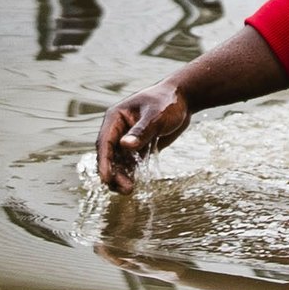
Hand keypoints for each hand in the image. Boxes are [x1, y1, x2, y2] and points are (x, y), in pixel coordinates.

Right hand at [95, 79, 190, 193]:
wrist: (184, 99)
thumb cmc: (168, 102)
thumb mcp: (156, 116)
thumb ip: (142, 131)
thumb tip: (125, 146)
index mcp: (115, 118)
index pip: (104, 142)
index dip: (104, 162)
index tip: (106, 178)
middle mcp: (118, 130)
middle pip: (109, 155)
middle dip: (113, 173)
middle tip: (125, 189)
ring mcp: (128, 139)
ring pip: (118, 162)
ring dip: (120, 176)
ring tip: (128, 190)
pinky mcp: (139, 146)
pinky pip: (130, 162)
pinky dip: (130, 173)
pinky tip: (133, 184)